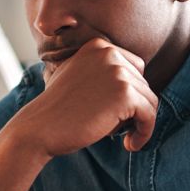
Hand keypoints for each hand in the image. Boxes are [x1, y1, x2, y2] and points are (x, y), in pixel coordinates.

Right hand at [11, 38, 157, 155]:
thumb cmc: (55, 110)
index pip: (134, 67)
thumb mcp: (75, 77)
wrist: (39, 128)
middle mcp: (109, 53)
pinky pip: (150, 114)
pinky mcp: (125, 94)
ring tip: (125, 138)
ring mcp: (118, 72)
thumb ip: (100, 72)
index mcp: (97, 46)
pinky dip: (145, 132)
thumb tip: (132, 85)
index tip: (120, 113)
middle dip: (134, 108)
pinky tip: (129, 144)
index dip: (130, 93)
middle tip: (118, 128)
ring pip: (149, 100)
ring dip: (140, 122)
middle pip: (143, 84)